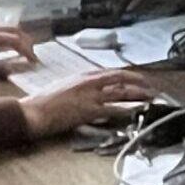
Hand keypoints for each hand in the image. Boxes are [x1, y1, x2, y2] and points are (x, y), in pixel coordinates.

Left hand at [0, 23, 32, 73]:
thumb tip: (16, 70)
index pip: (15, 40)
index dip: (27, 51)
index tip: (35, 62)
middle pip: (15, 30)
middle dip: (27, 43)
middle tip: (34, 57)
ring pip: (8, 29)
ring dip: (20, 39)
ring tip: (27, 52)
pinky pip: (1, 31)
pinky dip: (11, 38)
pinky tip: (13, 48)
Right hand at [20, 70, 157, 138]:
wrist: (32, 112)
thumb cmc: (43, 102)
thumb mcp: (64, 87)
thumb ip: (80, 87)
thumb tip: (94, 91)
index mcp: (83, 76)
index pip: (112, 73)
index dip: (129, 75)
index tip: (140, 79)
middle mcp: (89, 83)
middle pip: (120, 79)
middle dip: (139, 83)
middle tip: (152, 89)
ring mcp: (90, 96)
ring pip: (120, 92)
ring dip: (138, 95)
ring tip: (151, 98)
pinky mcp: (89, 111)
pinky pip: (113, 109)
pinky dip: (126, 109)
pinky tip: (136, 110)